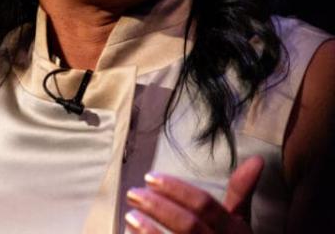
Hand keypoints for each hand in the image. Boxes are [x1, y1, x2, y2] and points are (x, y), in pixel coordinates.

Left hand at [124, 156, 263, 232]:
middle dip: (158, 206)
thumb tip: (256, 159)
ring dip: (148, 230)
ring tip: (130, 215)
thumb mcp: (240, 222)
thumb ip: (241, 193)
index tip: (150, 177)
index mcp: (234, 231)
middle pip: (189, 225)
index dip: (176, 189)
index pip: (205, 205)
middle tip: (133, 193)